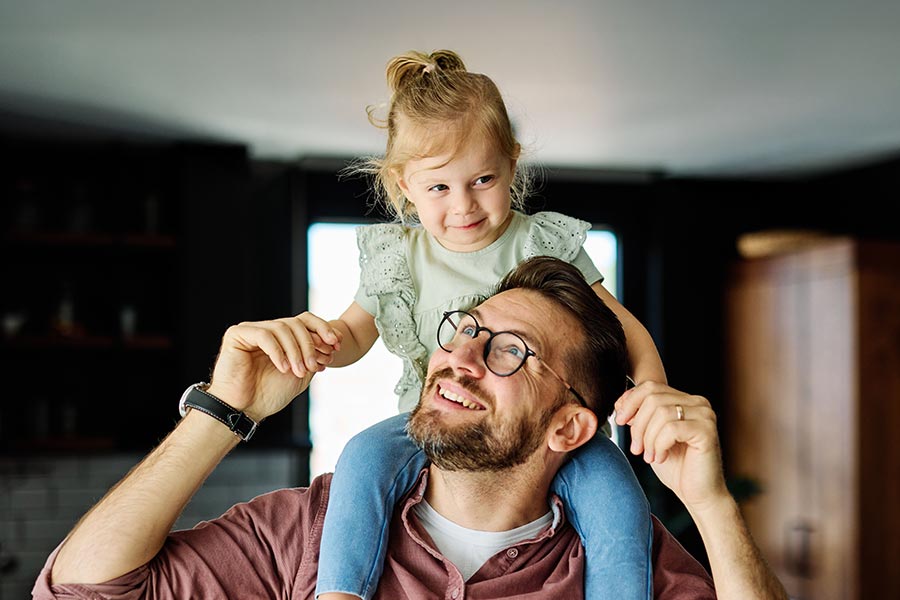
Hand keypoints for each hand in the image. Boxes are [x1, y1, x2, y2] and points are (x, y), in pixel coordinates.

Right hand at [206, 314, 337, 421]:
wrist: (244, 410)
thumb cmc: (269, 394)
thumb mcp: (302, 373)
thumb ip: (315, 354)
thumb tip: (336, 336)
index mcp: (281, 337)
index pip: (305, 321)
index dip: (323, 329)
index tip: (336, 345)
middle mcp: (266, 330)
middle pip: (295, 323)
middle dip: (309, 344)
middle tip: (313, 365)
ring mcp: (251, 330)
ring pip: (282, 328)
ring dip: (295, 351)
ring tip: (298, 371)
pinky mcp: (237, 335)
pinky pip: (264, 335)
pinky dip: (278, 352)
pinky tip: (283, 368)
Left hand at [614, 381, 727, 510]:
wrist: (698, 495)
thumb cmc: (675, 467)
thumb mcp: (651, 437)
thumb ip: (640, 417)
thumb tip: (621, 404)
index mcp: (685, 400)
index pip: (650, 386)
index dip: (630, 401)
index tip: (620, 420)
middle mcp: (698, 403)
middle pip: (652, 397)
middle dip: (638, 424)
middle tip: (636, 448)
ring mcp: (705, 415)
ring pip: (660, 412)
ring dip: (648, 438)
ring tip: (649, 456)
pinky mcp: (706, 431)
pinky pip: (671, 429)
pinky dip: (659, 445)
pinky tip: (660, 458)